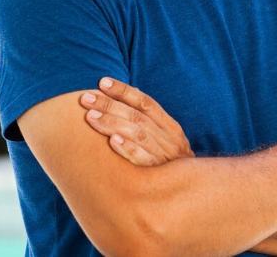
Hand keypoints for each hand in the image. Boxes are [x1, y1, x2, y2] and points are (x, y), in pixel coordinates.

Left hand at [79, 77, 194, 165]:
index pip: (145, 102)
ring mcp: (165, 155)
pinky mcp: (159, 174)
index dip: (124, 91)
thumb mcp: (166, 139)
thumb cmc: (170, 163)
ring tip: (90, 117)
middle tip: (86, 99)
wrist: (190, 194)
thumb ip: (148, 121)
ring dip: (113, 124)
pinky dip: (128, 149)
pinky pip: (143, 159)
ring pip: (138, 134)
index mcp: (170, 126)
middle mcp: (168, 138)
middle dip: (110, 105)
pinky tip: (112, 141)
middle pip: (137, 116)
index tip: (102, 82)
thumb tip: (124, 96)